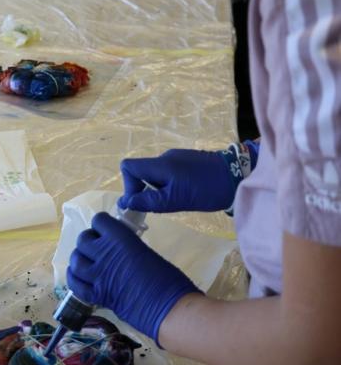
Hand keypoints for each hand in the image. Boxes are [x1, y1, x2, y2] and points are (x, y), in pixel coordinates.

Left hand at [67, 212, 200, 341]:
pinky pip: (76, 284)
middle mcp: (105, 253)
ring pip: (75, 261)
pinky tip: (79, 277)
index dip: (101, 225)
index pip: (99, 221)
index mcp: (120, 237)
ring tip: (87, 262)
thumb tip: (120, 249)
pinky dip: (74, 279)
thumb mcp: (146, 252)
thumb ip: (128, 247)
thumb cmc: (168, 278)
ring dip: (79, 259)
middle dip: (88, 241)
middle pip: (83, 240)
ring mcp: (98, 275)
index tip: (106, 231)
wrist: (168, 308)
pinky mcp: (97, 295)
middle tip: (96, 247)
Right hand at [118, 149, 237, 213]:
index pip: (128, 167)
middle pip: (141, 172)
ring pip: (155, 174)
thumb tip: (126, 202)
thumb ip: (149, 201)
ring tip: (175, 201)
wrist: (238, 176)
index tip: (139, 201)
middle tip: (158, 206)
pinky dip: (168, 185)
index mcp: (160, 165)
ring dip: (157, 189)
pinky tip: (184, 194)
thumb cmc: (206, 190)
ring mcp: (176, 158)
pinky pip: (167, 173)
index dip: (128, 185)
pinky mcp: (186, 161)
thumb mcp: (176, 200)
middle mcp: (165, 158)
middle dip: (144, 190)